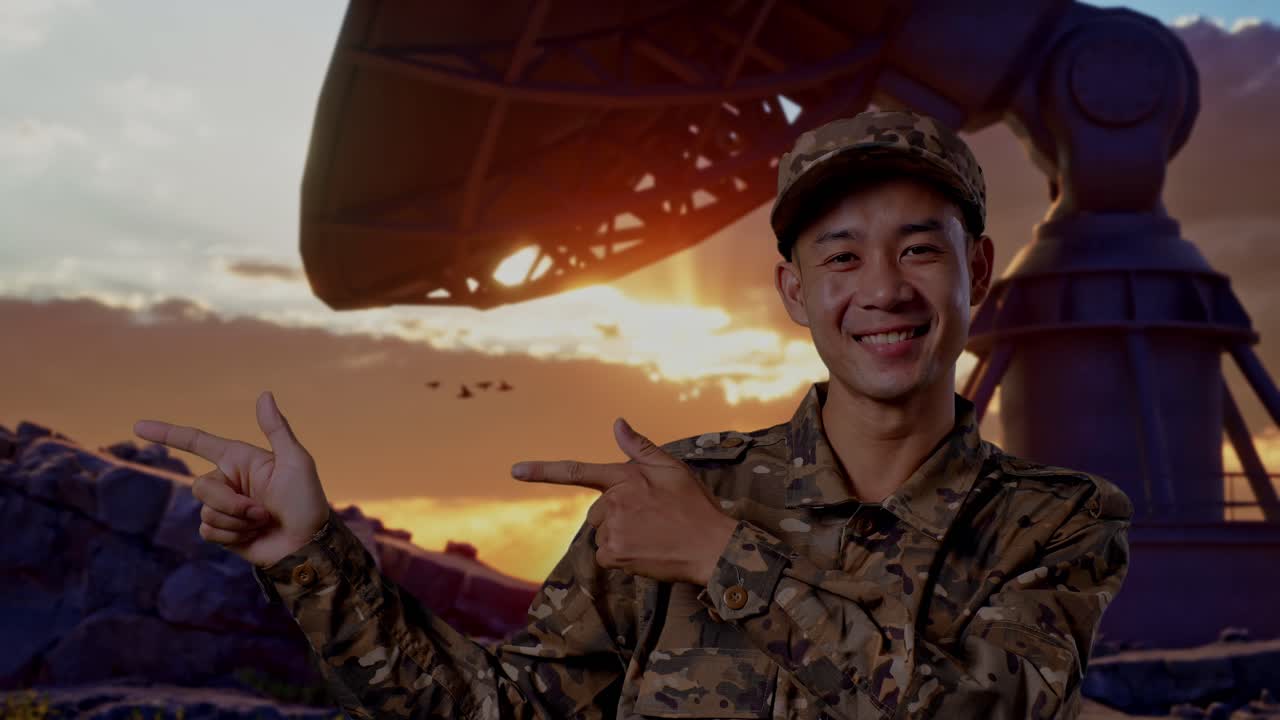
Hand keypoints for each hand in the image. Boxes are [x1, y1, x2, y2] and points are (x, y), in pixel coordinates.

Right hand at [133, 391, 330, 567]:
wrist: (307, 545)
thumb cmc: (307, 502)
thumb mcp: (296, 461)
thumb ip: (277, 429)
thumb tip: (264, 394)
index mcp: (241, 459)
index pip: (197, 442)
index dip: (167, 434)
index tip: (138, 426)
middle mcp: (229, 481)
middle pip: (201, 486)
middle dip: (231, 503)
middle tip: (263, 511)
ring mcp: (224, 507)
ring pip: (205, 510)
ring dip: (236, 521)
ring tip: (263, 522)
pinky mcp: (222, 531)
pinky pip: (207, 530)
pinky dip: (231, 535)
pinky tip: (253, 536)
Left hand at [511, 418, 737, 585]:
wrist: (711, 546)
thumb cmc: (694, 506)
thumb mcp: (672, 468)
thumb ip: (640, 447)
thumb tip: (617, 422)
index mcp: (624, 477)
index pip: (576, 471)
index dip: (542, 470)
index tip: (514, 470)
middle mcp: (613, 502)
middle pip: (597, 512)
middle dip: (616, 515)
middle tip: (651, 520)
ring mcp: (613, 529)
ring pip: (603, 534)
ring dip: (621, 536)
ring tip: (653, 536)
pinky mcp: (615, 553)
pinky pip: (606, 555)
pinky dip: (622, 555)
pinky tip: (647, 551)